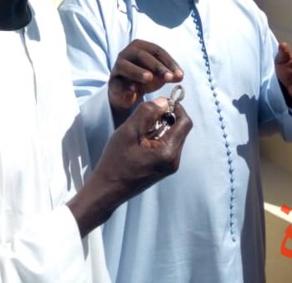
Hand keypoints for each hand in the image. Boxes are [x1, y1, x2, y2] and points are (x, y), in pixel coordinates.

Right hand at [68, 97, 192, 235]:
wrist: (106, 190)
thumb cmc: (115, 162)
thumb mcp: (128, 132)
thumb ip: (147, 113)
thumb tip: (163, 101)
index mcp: (169, 152)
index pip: (185, 122)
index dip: (176, 108)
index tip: (159, 103)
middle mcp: (174, 161)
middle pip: (179, 129)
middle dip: (164, 118)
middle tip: (143, 119)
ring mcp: (169, 167)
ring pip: (172, 137)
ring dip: (158, 128)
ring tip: (138, 132)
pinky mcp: (162, 169)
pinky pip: (165, 146)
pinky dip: (155, 138)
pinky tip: (138, 143)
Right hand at [108, 39, 182, 118]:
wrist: (126, 92)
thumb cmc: (144, 78)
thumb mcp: (159, 75)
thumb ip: (169, 74)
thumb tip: (179, 76)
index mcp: (140, 47)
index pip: (157, 50)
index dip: (169, 62)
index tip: (179, 74)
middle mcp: (127, 53)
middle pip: (142, 55)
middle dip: (157, 66)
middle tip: (169, 77)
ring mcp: (117, 66)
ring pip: (126, 65)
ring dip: (138, 71)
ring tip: (149, 78)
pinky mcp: (112, 81)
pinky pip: (118, 82)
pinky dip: (126, 85)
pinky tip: (134, 90)